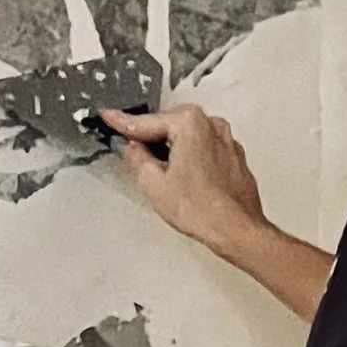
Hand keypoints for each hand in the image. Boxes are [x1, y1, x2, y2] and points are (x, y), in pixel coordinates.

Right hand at [99, 102, 265, 259]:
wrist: (236, 229)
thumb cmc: (204, 209)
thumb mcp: (152, 184)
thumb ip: (136, 158)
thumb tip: (133, 149)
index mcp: (190, 123)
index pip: (146, 122)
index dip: (123, 123)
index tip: (111, 117)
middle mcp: (212, 125)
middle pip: (169, 126)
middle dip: (152, 141)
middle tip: (137, 159)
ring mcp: (226, 140)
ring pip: (188, 138)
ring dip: (174, 152)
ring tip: (167, 179)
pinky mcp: (233, 156)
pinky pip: (204, 150)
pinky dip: (192, 160)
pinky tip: (187, 183)